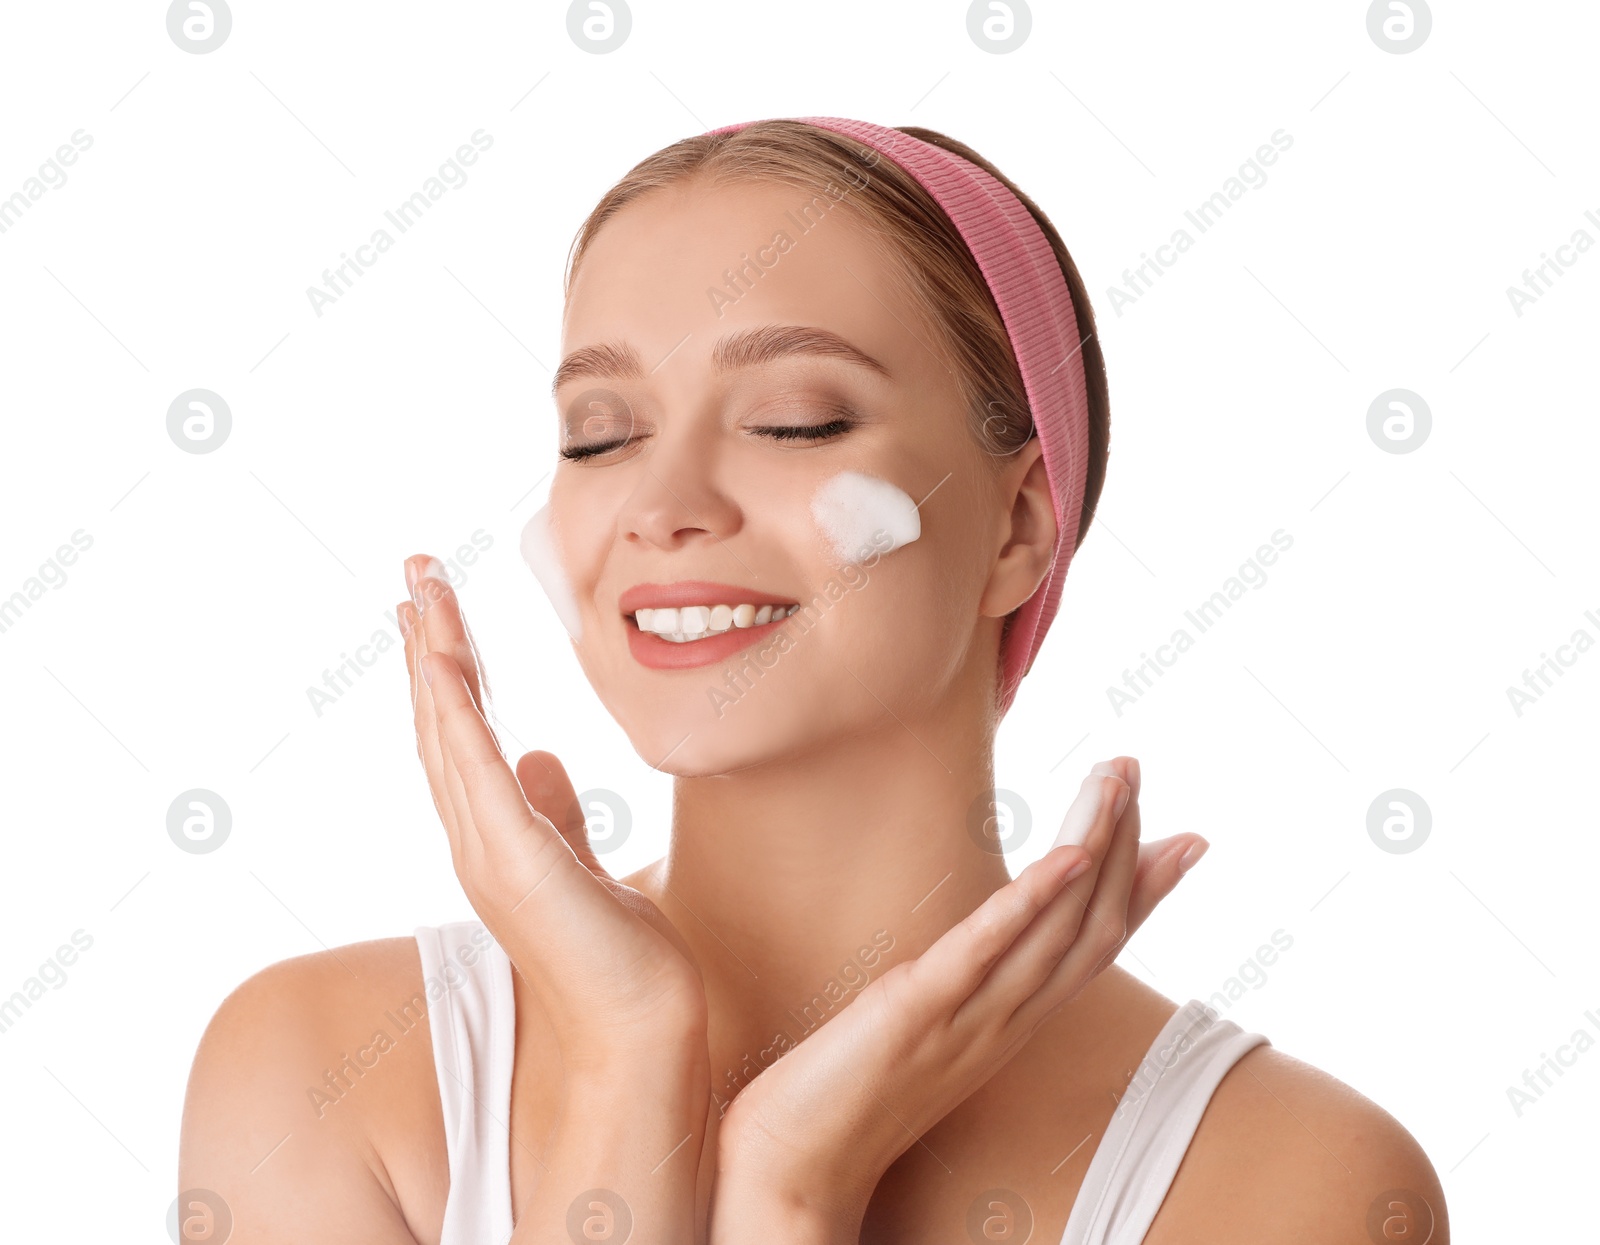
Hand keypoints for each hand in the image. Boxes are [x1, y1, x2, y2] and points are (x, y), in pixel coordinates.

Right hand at [400, 555, 707, 1063]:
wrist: (643, 1026)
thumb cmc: (618, 959)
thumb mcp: (585, 869)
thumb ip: (559, 816)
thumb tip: (542, 757)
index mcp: (496, 836)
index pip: (465, 734)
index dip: (448, 670)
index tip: (437, 610)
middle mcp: (478, 838)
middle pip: (443, 721)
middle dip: (429, 642)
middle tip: (415, 569)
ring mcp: (487, 848)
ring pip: (449, 731)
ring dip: (435, 654)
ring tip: (422, 585)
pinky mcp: (513, 860)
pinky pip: (475, 769)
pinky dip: (455, 712)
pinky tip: (443, 660)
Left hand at [708, 757, 1205, 1241]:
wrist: (792, 1168)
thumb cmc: (840, 1098)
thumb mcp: (920, 1031)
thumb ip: (954, 990)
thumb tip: (967, 951)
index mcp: (1007, 1024)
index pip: (1095, 948)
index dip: (1144, 892)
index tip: (1186, 837)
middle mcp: (1003, 1024)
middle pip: (1090, 928)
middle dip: (1123, 845)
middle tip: (1137, 768)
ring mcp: (966, 1020)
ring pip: (1056, 930)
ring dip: (1093, 847)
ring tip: (1113, 780)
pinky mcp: (916, 1012)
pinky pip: (986, 953)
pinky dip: (1032, 902)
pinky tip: (1067, 857)